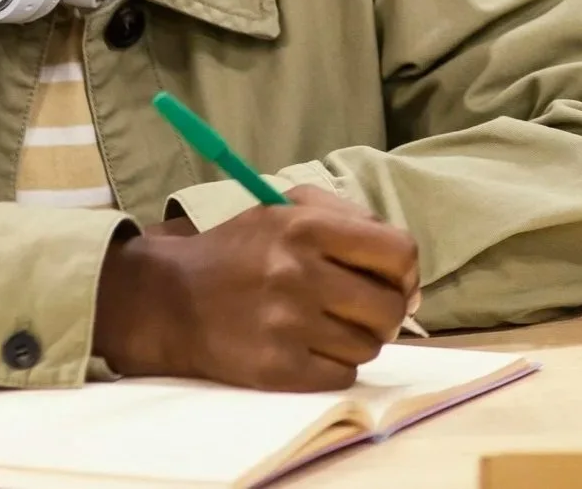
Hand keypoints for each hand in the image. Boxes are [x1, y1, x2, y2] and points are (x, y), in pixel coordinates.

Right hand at [94, 186, 419, 390]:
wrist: (171, 298)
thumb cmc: (244, 247)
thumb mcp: (291, 206)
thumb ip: (355, 219)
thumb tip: (410, 275)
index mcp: (308, 227)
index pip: (398, 252)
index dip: (408, 270)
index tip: (398, 280)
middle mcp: (299, 274)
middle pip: (390, 306)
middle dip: (389, 310)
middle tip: (368, 308)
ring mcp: (286, 326)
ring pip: (369, 345)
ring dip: (361, 337)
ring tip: (332, 323)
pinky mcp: (274, 369)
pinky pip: (342, 375)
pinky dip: (337, 364)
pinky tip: (313, 346)